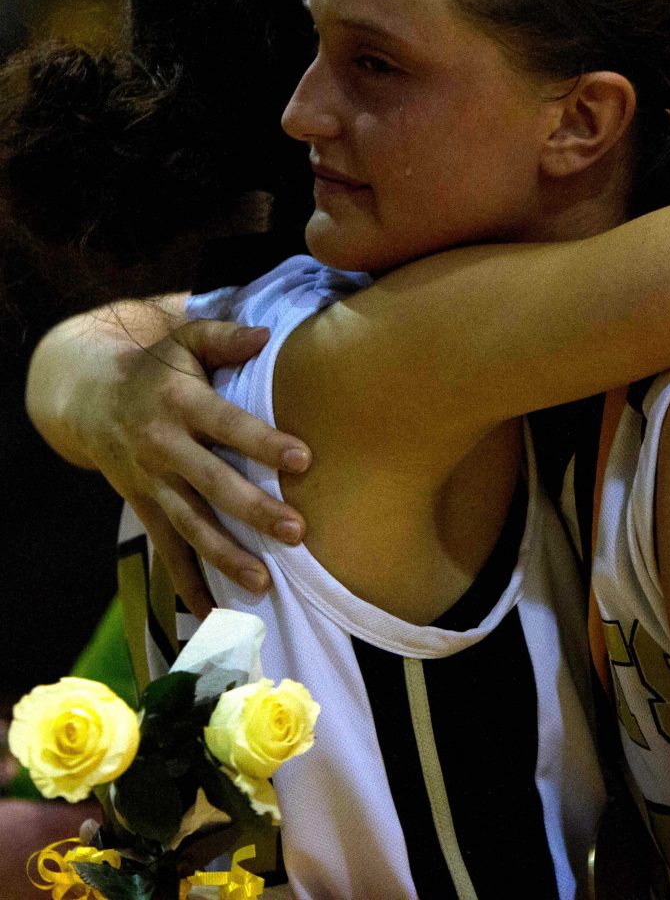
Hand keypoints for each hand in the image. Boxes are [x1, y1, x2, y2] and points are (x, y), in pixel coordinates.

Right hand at [79, 319, 310, 616]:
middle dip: (254, 511)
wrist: (90, 397)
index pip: (227, 425)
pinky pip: (167, 551)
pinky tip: (213, 611)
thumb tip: (266, 335)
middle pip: (212, 485)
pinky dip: (187, 583)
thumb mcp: (184, 340)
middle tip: (297, 531)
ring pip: (190, 527)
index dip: (263, 443)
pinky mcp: (144, 508)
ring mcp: (152, 484)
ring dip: (226, 557)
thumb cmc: (156, 367)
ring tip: (263, 584)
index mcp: (179, 404)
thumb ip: (224, 336)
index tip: (304, 459)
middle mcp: (164, 447)